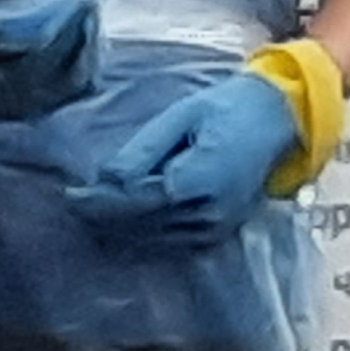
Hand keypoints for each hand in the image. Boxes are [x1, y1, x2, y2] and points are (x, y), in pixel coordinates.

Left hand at [72, 69, 300, 251]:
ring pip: (155, 239)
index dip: (101, 202)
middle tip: (73, 208)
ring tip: (88, 219)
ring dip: (119, 232)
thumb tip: (106, 178)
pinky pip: (172, 242)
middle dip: (104, 219)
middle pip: (142, 225)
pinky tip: (120, 230)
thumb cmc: (226, 108)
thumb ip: (144, 150)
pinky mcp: (218, 233)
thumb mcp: (181, 116)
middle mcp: (209, 213)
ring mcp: (216, 228)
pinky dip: (143, 237)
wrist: (277, 120)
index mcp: (200, 180)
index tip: (72, 197)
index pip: (137, 200)